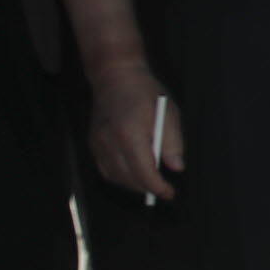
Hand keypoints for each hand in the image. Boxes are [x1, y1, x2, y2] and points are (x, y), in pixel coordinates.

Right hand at [88, 60, 180, 199]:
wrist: (115, 76)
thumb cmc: (146, 93)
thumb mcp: (168, 113)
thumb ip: (173, 142)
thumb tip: (176, 167)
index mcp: (130, 134)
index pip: (144, 172)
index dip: (158, 187)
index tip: (169, 193)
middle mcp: (110, 142)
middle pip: (128, 179)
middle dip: (147, 188)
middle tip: (163, 189)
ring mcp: (97, 143)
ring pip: (115, 177)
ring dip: (133, 185)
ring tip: (150, 182)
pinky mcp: (92, 143)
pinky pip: (105, 169)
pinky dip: (119, 177)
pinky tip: (133, 174)